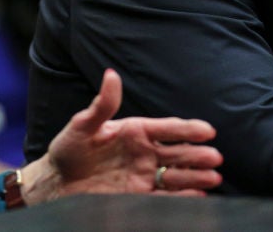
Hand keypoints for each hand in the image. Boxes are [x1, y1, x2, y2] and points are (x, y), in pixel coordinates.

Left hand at [20, 68, 222, 204]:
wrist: (58, 182)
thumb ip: (102, 105)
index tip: (208, 130)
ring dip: (195, 176)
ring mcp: (143, 175)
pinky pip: (165, 197)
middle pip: (177, 153)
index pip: (167, 128)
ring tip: (213, 178)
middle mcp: (144, 153)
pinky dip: (183, 197)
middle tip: (215, 157)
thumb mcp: (83, 124)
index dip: (188, 129)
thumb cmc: (69, 149)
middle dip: (197, 155)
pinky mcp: (138, 196)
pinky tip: (198, 195)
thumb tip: (112, 75)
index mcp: (135, 131)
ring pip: (176, 175)